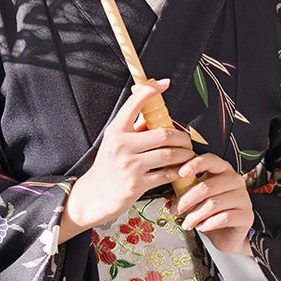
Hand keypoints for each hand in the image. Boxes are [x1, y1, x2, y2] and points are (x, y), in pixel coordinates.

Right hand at [59, 79, 193, 241]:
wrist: (92, 196)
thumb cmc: (107, 166)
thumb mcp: (114, 141)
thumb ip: (133, 128)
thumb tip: (154, 112)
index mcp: (116, 130)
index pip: (135, 103)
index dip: (151, 90)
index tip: (164, 83)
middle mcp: (122, 144)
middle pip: (163, 133)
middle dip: (182, 136)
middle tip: (187, 140)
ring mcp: (130, 165)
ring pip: (169, 154)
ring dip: (184, 154)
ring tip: (188, 155)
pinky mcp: (137, 184)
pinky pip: (166, 174)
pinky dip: (178, 172)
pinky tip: (182, 170)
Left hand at [173, 153, 254, 255]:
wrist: (227, 234)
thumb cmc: (211, 211)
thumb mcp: (198, 196)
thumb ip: (188, 186)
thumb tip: (170, 180)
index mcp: (223, 169)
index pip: (211, 160)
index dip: (195, 164)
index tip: (180, 173)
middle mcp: (236, 180)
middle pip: (208, 186)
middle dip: (187, 200)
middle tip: (175, 210)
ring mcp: (244, 198)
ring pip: (214, 204)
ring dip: (195, 215)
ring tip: (187, 223)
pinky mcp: (247, 215)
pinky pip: (224, 218)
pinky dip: (208, 224)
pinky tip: (201, 227)